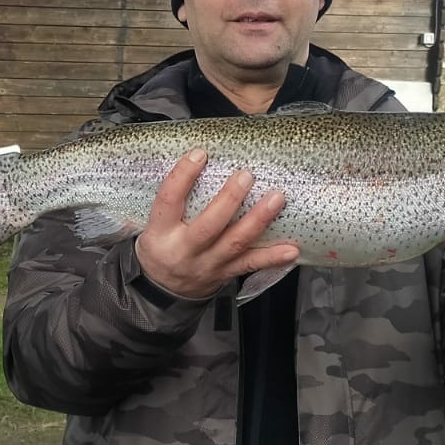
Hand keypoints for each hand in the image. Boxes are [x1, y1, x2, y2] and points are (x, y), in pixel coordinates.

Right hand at [134, 149, 299, 298]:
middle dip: (229, 199)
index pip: (169, 200)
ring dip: (258, 220)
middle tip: (246, 176)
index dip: (183, 176)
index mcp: (160, 232)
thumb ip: (173, 200)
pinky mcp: (225, 273)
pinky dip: (272, 257)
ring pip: (235, 243)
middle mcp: (184, 250)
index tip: (199, 154)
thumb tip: (197, 158)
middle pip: (208, 226)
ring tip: (276, 199)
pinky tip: (291, 249)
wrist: (161, 291)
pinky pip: (250, 265)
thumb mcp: (153, 225)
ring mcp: (207, 264)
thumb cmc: (161, 247)